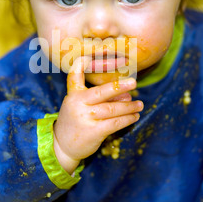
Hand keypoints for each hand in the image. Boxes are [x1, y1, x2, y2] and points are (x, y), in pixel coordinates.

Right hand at [53, 56, 143, 173]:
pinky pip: (115, 123)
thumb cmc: (74, 121)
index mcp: (73, 94)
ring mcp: (85, 118)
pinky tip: (134, 116)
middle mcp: (77, 104)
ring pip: (112, 109)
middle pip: (101, 92)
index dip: (81, 64)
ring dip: (129, 107)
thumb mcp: (77, 104)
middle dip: (119, 87)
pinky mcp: (93, 132)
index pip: (74, 75)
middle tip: (133, 82)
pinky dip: (127, 119)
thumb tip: (125, 93)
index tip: (89, 55)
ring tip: (139, 104)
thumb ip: (97, 97)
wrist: (62, 146)